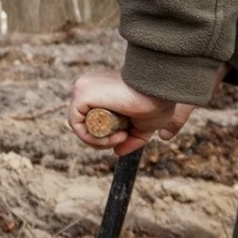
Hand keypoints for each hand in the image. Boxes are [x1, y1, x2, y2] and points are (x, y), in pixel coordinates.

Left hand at [67, 68, 195, 156]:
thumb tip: (117, 151)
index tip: (126, 136)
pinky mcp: (81, 93)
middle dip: (102, 138)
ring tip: (122, 137)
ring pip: (80, 125)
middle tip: (123, 137)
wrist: (161, 91)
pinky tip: (114, 137)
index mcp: (101, 88)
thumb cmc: (158, 102)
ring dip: (100, 141)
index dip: (106, 134)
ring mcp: (83, 88)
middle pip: (84, 122)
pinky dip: (93, 138)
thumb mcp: (144, 124)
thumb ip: (131, 138)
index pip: (92, 117)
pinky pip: (77, 125)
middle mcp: (89, 85)